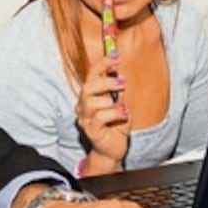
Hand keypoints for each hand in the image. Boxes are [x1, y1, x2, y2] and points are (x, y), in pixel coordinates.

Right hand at [75, 56, 128, 170]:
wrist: (112, 150)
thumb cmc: (115, 126)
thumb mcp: (119, 105)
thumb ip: (118, 92)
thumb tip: (121, 75)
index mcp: (90, 96)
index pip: (91, 75)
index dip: (102, 64)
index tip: (116, 57)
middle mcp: (83, 106)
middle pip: (88, 87)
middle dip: (106, 82)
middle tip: (123, 82)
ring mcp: (85, 118)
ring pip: (94, 102)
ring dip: (112, 102)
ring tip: (123, 107)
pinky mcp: (91, 130)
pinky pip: (101, 117)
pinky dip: (115, 113)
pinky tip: (123, 115)